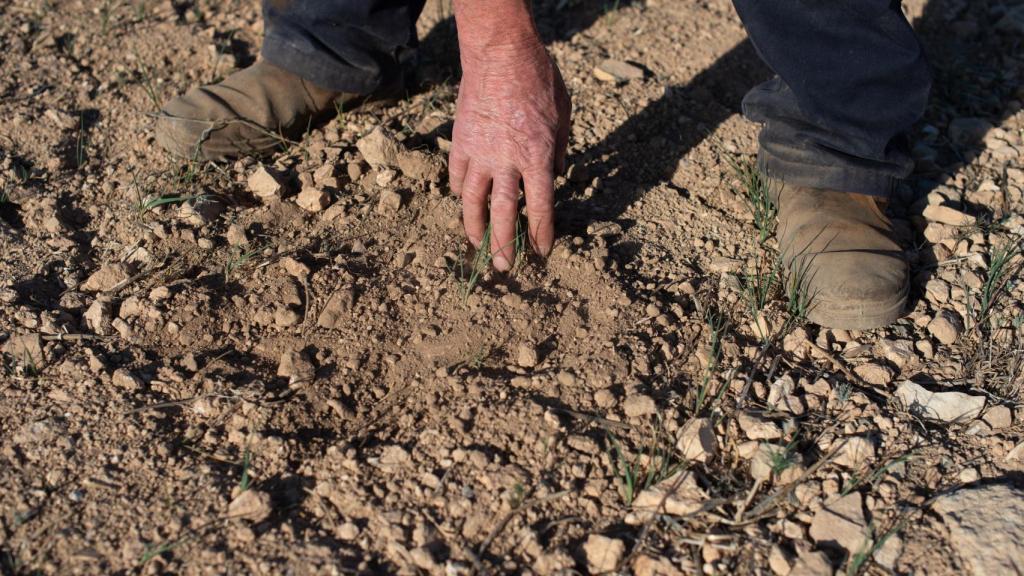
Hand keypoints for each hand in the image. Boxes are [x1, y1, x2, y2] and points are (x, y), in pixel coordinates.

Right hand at [448, 41, 570, 270]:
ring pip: (473, 202)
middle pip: (503, 214)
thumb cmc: (539, 79)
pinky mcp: (460, 143)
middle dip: (504, 245)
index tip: (542, 252)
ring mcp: (479, 154)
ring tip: (477, 246)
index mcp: (538, 157)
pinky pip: (458, 177)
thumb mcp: (564, 116)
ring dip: (475, 228)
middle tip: (504, 267)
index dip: (541, 234)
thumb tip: (554, 175)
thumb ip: (559, 150)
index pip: (540, 208)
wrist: (500, 53)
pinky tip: (465, 202)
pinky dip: (461, 193)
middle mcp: (507, 162)